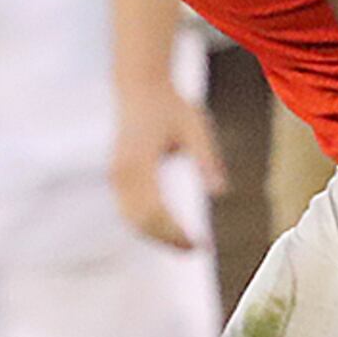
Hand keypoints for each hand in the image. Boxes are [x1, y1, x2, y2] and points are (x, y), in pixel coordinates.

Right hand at [110, 66, 222, 247]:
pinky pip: (128, 210)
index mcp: (139, 162)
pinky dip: (147, 226)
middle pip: (142, 222)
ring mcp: (116, 175)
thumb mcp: (196, 127)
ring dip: (157, 237)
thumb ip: (207, 159)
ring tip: (186, 246)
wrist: (140, 86)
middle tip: (197, 250)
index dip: (177, 232)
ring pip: (132, 220)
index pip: (156, 211)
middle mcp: (122, 173)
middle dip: (168, 241)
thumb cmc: (170, 106)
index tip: (200, 244)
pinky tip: (169, 231)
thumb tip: (220, 192)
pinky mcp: (117, 176)